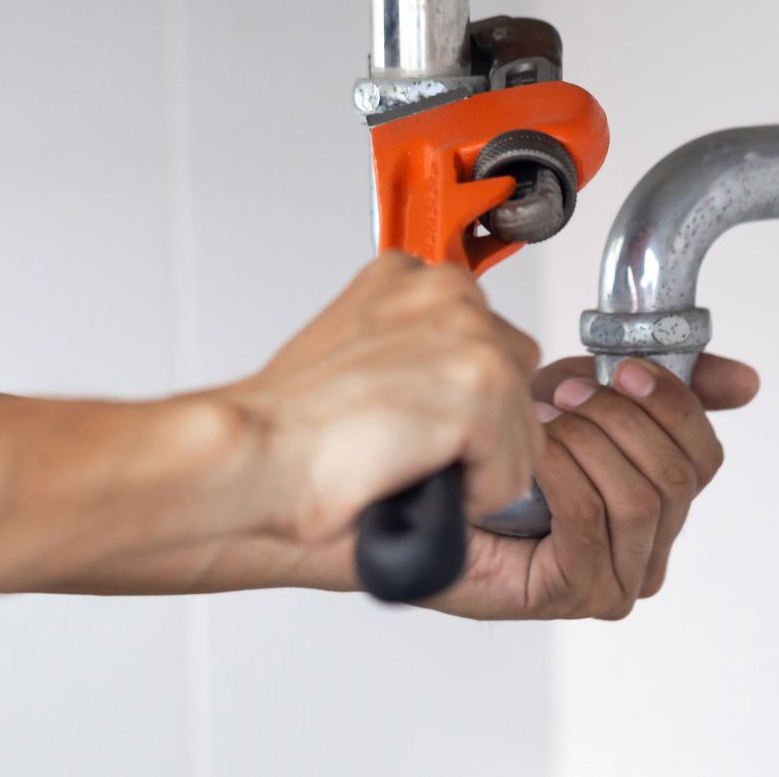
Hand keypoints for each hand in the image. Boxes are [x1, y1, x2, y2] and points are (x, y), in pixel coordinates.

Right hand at [211, 253, 543, 545]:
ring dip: (478, 470)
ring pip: (522, 434)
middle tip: (418, 453)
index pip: (488, 343)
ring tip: (407, 468)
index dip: (460, 401)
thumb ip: (409, 350)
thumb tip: (447, 391)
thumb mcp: (352, 351)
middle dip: (484, 429)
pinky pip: (513, 473)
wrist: (256, 452)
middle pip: (518, 381)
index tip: (422, 424)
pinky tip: (416, 482)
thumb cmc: (285, 423)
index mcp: (412, 278)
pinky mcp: (479, 385)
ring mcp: (469, 335)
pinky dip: (474, 499)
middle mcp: (447, 293)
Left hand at [428, 353, 757, 620]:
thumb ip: (660, 388)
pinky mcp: (570, 593)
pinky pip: (588, 517)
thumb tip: (746, 382)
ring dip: (588, 442)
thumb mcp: (585, 399)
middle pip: (675, 476)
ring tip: (542, 418)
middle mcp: (647, 552)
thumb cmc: (498, 450)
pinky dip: (561, 470)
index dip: (674, 405)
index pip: (704, 458)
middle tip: (568, 392)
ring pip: (638, 497)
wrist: (421, 493)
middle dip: (622, 419)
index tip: (627, 370)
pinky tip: (532, 450)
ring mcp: (613, 581)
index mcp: (661, 507)